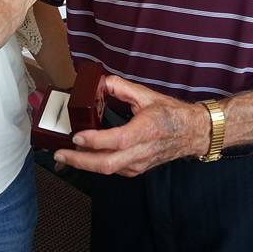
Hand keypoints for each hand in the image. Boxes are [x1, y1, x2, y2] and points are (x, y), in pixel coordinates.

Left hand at [53, 76, 210, 176]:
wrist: (192, 133)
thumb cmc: (171, 114)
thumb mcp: (147, 95)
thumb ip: (122, 87)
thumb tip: (100, 82)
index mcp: (145, 131)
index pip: (117, 141)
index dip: (96, 141)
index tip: (77, 136)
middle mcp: (141, 151)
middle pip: (107, 164)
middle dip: (80, 161)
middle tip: (60, 154)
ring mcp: (139, 163)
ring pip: (108, 170)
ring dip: (85, 165)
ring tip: (65, 157)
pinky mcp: (137, 169)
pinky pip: (113, 170)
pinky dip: (96, 165)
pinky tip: (84, 158)